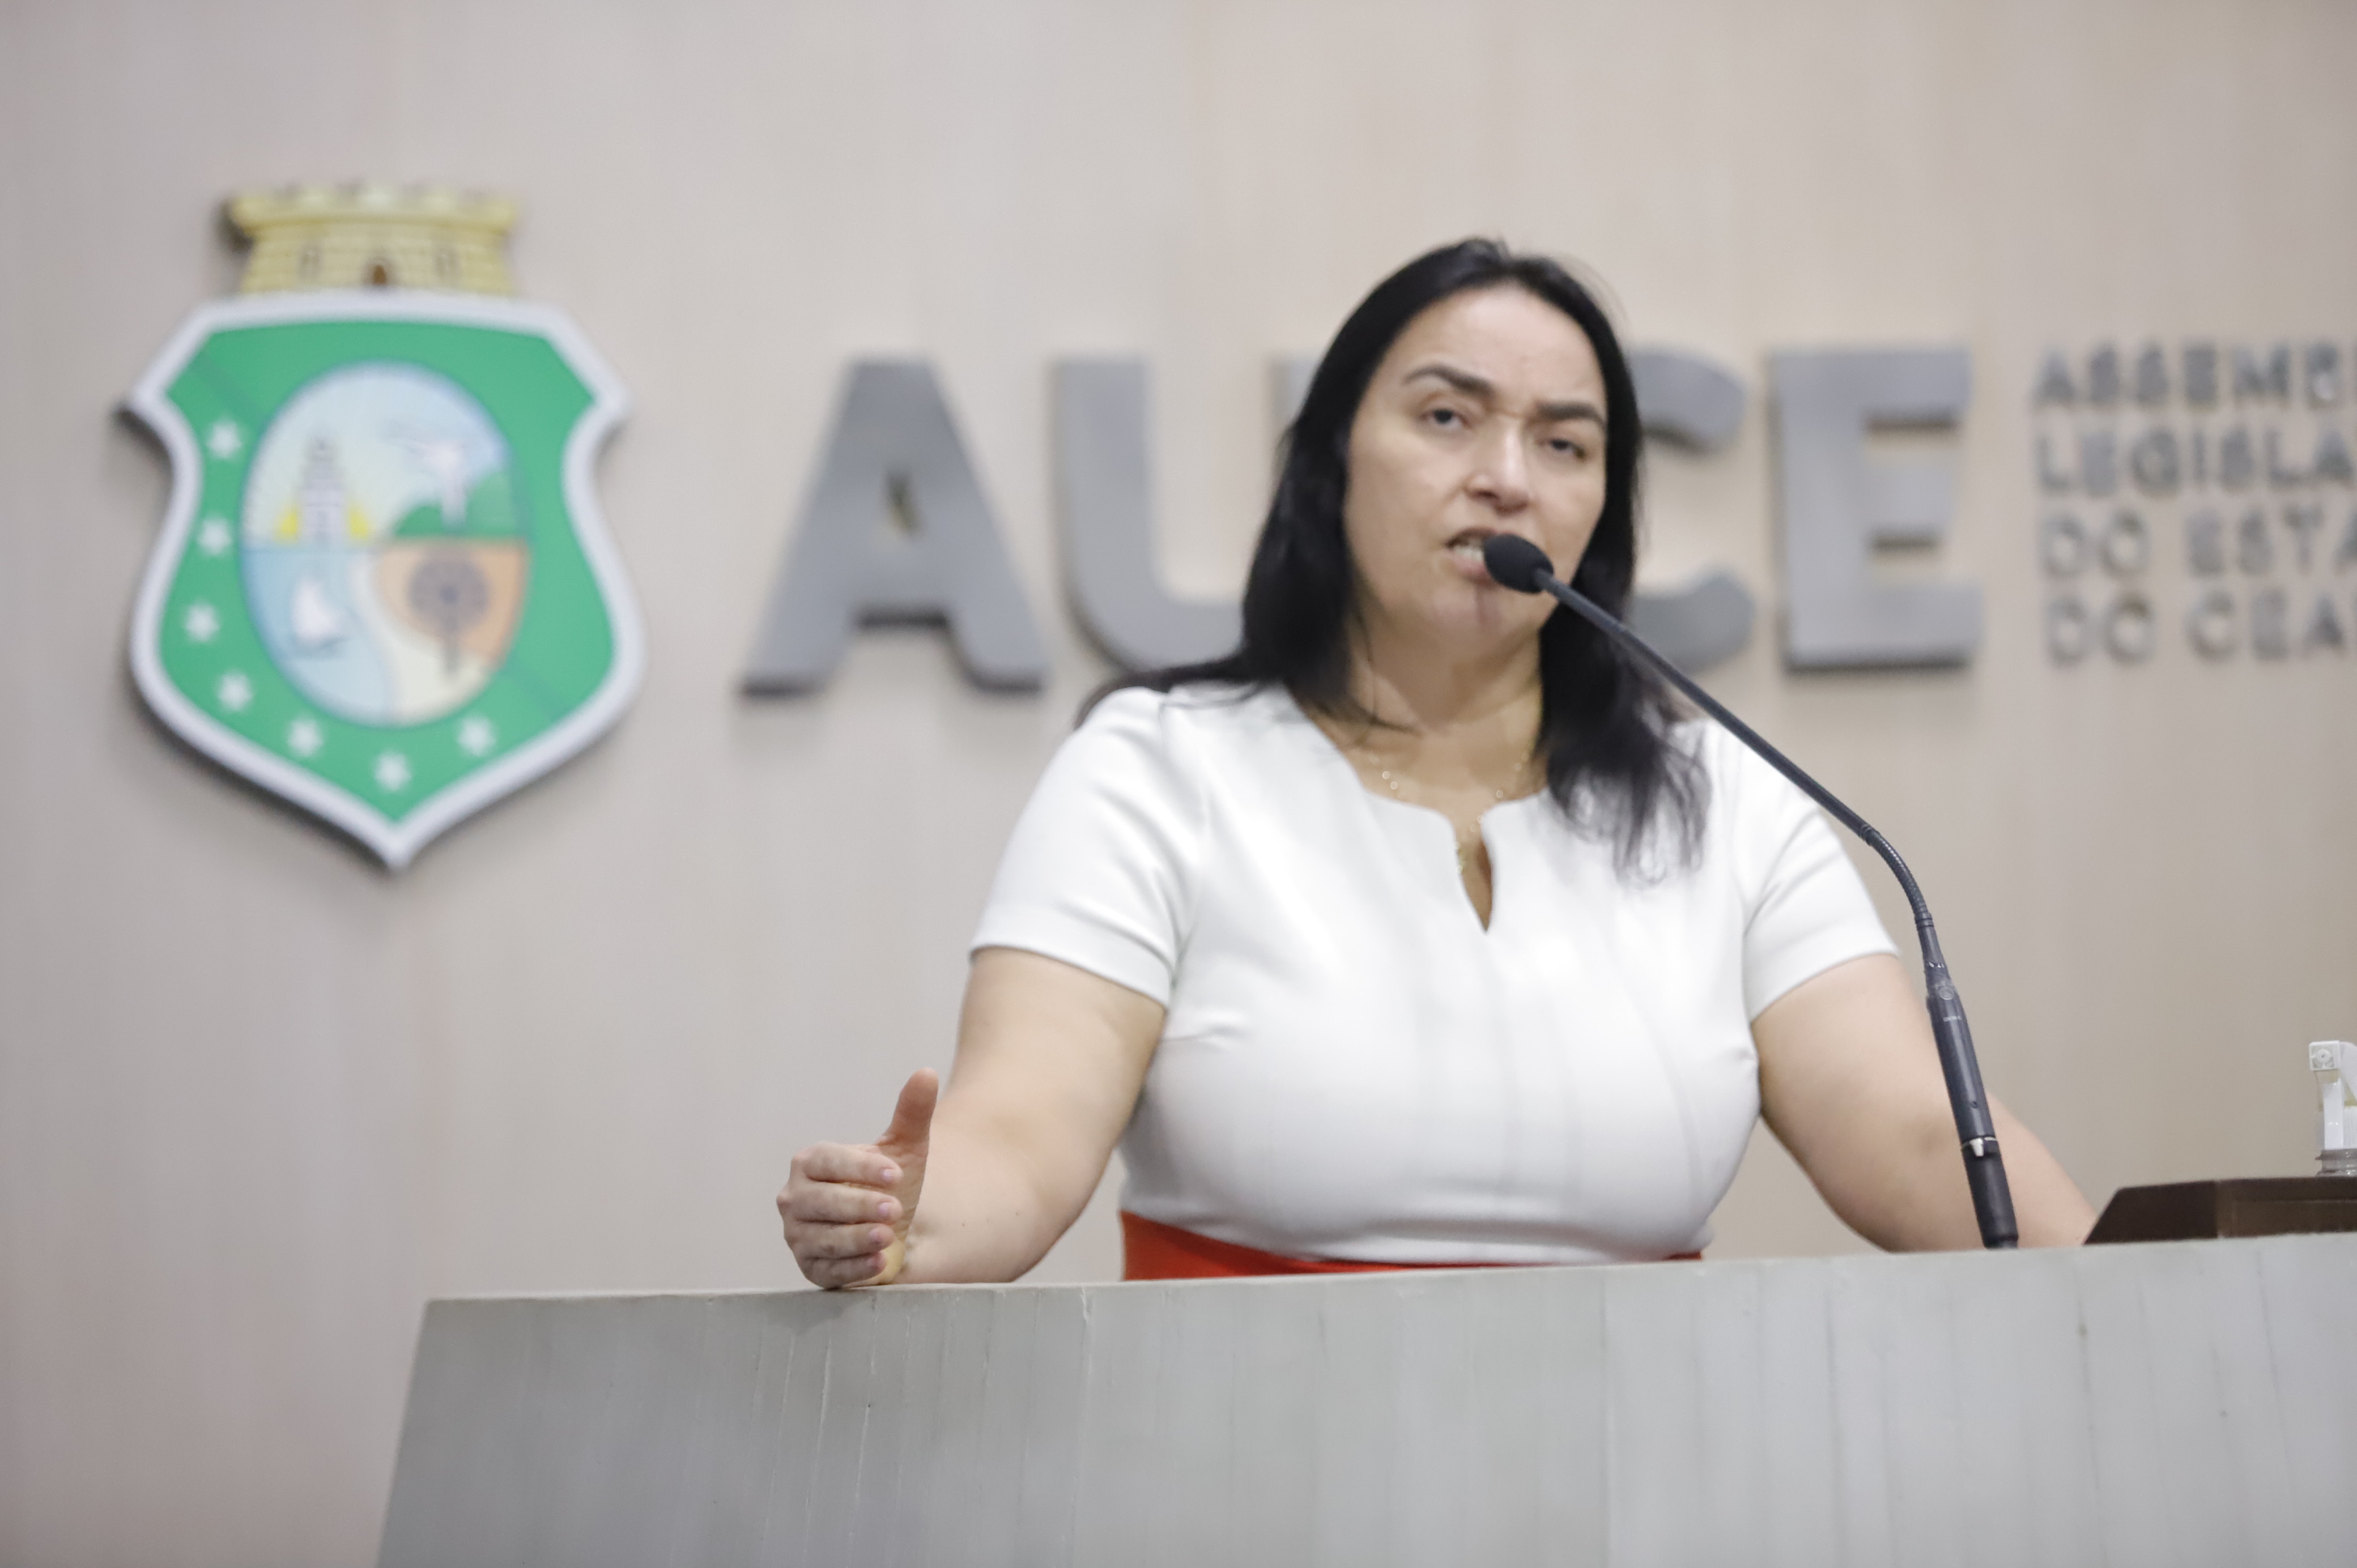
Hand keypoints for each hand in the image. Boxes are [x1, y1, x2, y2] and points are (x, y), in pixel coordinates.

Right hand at [778, 1069, 937, 1287]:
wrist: (893, 1230)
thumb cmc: (890, 1185)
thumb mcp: (905, 1150)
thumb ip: (912, 1113)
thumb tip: (926, 1072)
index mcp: (811, 1163)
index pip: (827, 1162)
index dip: (860, 1168)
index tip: (896, 1175)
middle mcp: (795, 1198)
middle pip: (820, 1202)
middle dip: (858, 1205)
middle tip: (894, 1208)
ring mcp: (798, 1234)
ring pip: (821, 1238)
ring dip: (854, 1238)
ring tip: (887, 1235)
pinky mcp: (810, 1268)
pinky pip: (825, 1270)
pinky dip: (851, 1268)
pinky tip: (877, 1262)